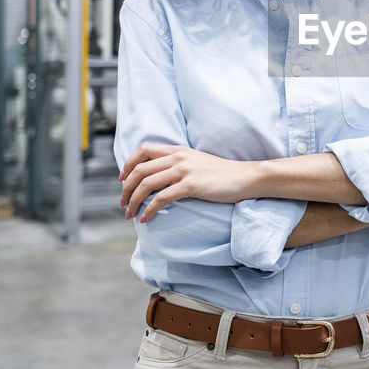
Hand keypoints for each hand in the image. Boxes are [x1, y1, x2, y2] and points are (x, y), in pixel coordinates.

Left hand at [119, 143, 255, 222]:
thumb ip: (179, 164)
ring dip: (133, 200)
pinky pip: (161, 198)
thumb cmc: (223, 174)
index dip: (128, 164)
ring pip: (146, 184)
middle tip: (123, 202)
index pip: (143, 150)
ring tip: (130, 213)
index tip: (122, 180)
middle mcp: (178, 157)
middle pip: (139, 169)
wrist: (245, 177)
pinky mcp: (191, 185)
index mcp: (178, 150)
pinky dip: (150, 209)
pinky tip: (146, 218)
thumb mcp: (197, 162)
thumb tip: (161, 177)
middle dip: (126, 188)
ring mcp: (184, 170)